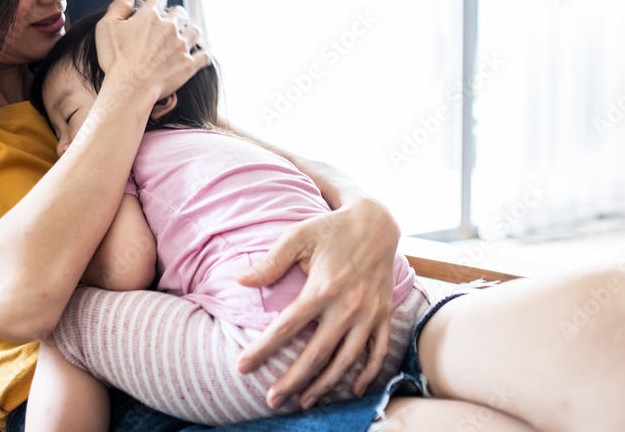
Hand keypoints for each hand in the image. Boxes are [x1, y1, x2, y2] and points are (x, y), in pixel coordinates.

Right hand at [95, 0, 208, 99]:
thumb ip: (118, 7)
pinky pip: (204, 56)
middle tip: (172, 22)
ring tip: (186, 37)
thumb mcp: (106, 28)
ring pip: (195, 31)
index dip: (156, 1)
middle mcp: (169, 27)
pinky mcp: (189, 64)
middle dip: (176, 15)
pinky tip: (199, 56)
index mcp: (149, 16)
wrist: (130, 88)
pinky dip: (202, 55)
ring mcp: (181, 46)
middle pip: (180, 12)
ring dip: (191, 32)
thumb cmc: (115, 59)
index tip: (154, 6)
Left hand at [235, 197, 399, 409]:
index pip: (287, 327)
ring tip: (305, 402)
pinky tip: (351, 389)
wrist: (377, 222)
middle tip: (271, 399)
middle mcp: (348, 306)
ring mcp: (369, 313)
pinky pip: (379, 351)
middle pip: (317, 353)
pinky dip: (367, 374)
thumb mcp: (298, 236)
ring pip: (347, 360)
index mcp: (323, 287)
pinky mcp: (384, 314)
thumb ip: (270, 262)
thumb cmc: (331, 228)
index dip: (263, 349)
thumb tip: (240, 281)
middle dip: (293, 380)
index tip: (242, 367)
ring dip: (326, 385)